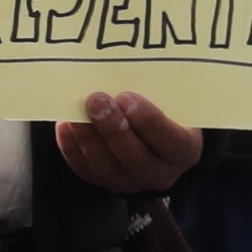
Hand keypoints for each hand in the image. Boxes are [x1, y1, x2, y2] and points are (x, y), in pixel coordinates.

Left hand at [56, 91, 201, 192]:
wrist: (161, 137)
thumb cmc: (169, 111)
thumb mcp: (174, 102)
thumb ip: (157, 93)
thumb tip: (126, 68)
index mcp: (186, 151)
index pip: (172, 142)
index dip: (149, 122)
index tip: (128, 97)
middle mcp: (161, 174)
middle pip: (136, 159)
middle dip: (112, 129)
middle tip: (97, 100)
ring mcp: (132, 183)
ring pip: (107, 168)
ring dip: (89, 138)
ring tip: (76, 112)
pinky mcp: (106, 183)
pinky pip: (86, 171)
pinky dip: (72, 148)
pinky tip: (66, 125)